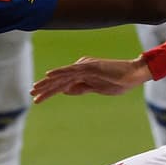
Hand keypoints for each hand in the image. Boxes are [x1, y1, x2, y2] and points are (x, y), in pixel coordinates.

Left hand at [31, 56, 151, 102]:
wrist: (134, 74)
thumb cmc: (118, 81)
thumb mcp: (96, 88)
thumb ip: (81, 88)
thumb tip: (65, 91)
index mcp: (82, 76)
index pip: (62, 85)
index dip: (49, 91)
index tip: (37, 98)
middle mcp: (80, 69)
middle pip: (59, 80)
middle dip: (44, 88)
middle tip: (31, 94)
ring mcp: (84, 67)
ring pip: (62, 76)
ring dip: (48, 82)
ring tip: (35, 88)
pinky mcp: (89, 66)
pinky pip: (71, 70)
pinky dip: (59, 72)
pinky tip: (49, 75)